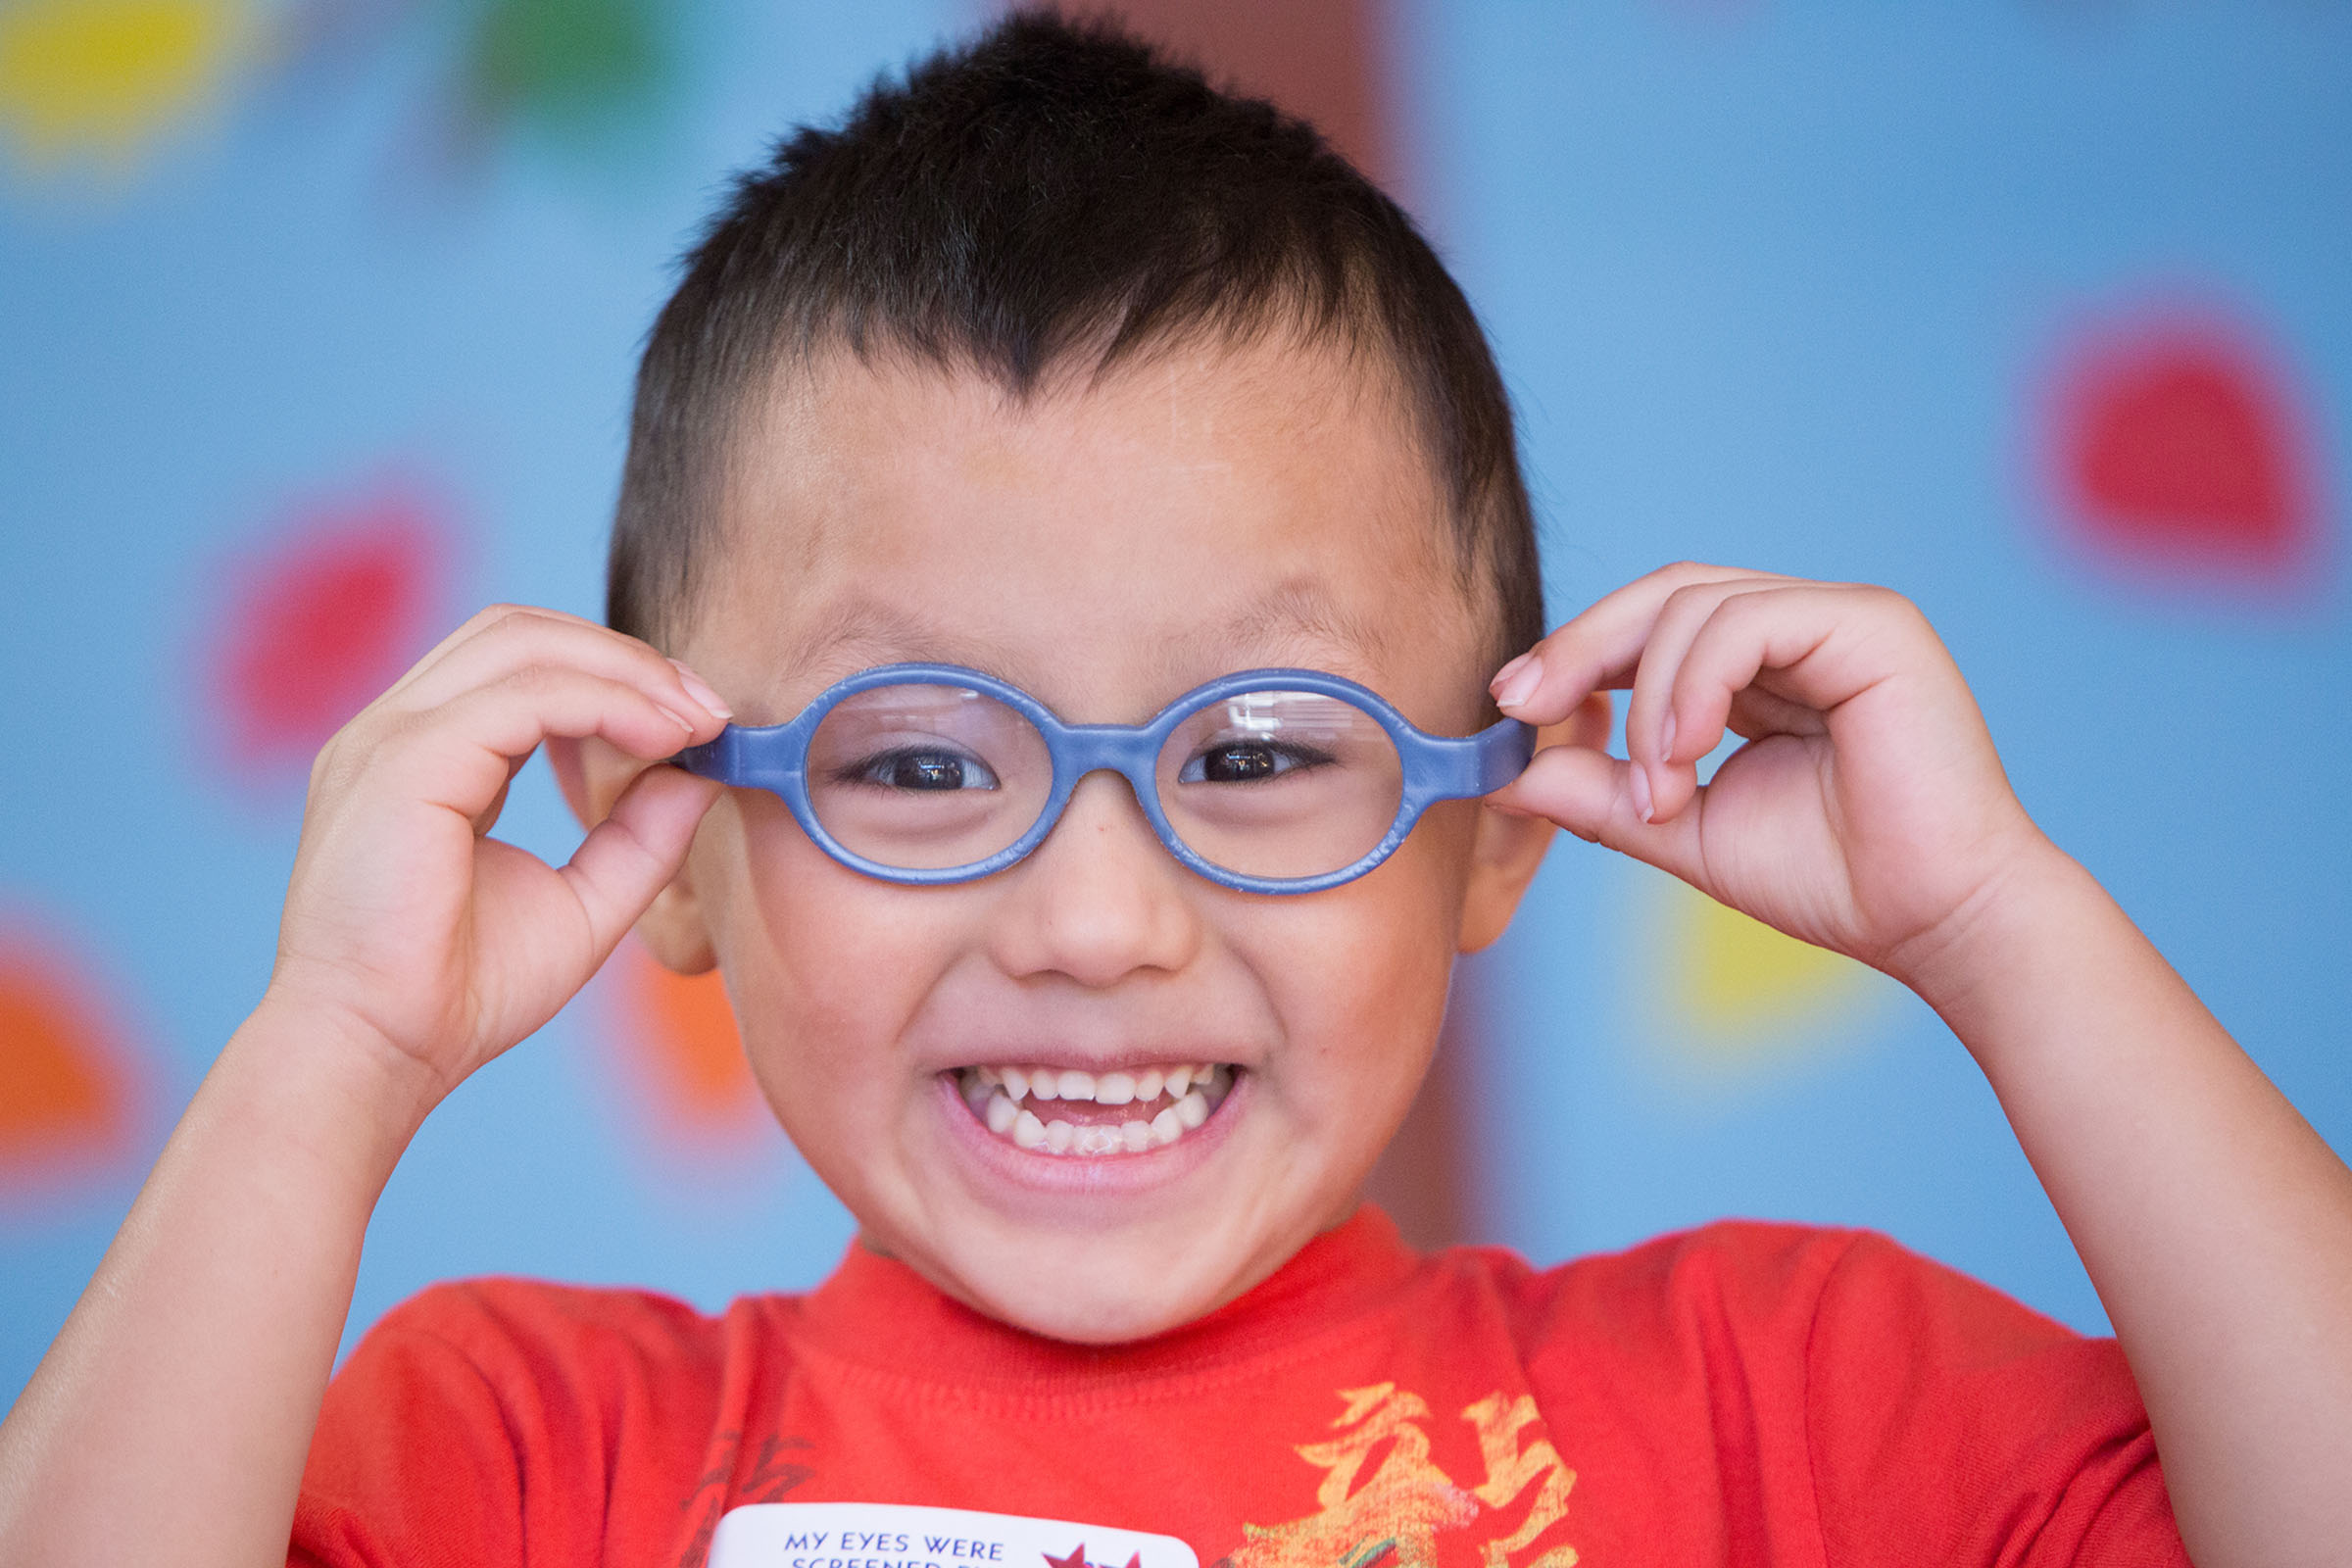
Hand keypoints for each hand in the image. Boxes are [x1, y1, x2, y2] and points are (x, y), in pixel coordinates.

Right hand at [261, 605, 729, 1107]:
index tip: (699, 723)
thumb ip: (637, 839)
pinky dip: (606, 702)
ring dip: (625, 670)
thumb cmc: (457, 995)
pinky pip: (523, 695)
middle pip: (520, 631)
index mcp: (423, 757)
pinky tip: (662, 739)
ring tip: (697, 722)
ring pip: (521, 644)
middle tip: (710, 711)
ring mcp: (389, 738)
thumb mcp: (579, 904)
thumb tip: (700, 779)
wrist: (378, 1054)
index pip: (520, 665)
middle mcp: (396, 732)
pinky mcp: (403, 761)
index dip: (616, 674)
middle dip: (627, 656)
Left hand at [1486, 563, 2051, 982]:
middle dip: (1579, 647)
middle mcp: (1801, 627)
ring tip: (1656, 791)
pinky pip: (1747, 621)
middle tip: (1523, 705)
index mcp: (1762, 667)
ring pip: (1693, 605)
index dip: (1574, 653)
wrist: (1932, 922)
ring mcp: (1839, 616)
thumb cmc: (1830, 880)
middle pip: (1663, 593)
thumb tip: (1505, 776)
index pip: (1650, 625)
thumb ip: (1599, 795)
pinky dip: (1692, 685)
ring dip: (1646, 700)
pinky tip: (1685, 754)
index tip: (1510, 705)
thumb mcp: (1681, 829)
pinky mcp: (1872, 623)